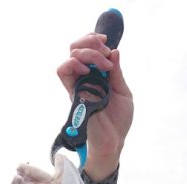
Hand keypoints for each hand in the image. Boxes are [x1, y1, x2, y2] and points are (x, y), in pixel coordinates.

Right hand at [57, 32, 133, 179]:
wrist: (114, 141)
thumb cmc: (118, 120)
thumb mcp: (123, 92)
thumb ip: (117, 73)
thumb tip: (114, 51)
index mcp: (97, 74)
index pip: (87, 48)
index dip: (94, 39)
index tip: (108, 43)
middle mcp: (85, 77)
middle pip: (76, 47)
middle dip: (91, 42)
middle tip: (106, 54)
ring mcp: (78, 85)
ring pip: (71, 56)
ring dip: (87, 53)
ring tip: (103, 65)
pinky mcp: (73, 94)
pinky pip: (63, 72)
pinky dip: (73, 64)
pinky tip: (88, 71)